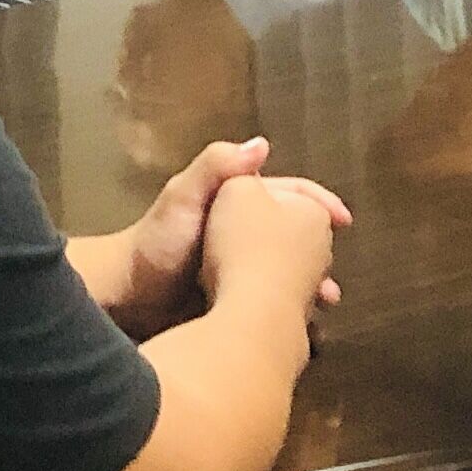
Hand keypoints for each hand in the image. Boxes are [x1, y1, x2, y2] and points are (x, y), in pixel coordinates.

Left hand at [119, 138, 350, 325]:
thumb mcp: (181, 198)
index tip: (344, 221)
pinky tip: (302, 325)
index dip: (318, 203)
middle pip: (294, 236)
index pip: (289, 194)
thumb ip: (215, 167)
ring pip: (287, 270)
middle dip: (320, 253)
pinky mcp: (234, 297)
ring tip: (321, 304)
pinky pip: (271, 298)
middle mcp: (243, 232)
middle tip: (332, 280)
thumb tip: (262, 145)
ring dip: (309, 284)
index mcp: (236, 202)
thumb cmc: (154, 243)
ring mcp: (239, 266)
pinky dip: (290, 308)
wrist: (128, 297)